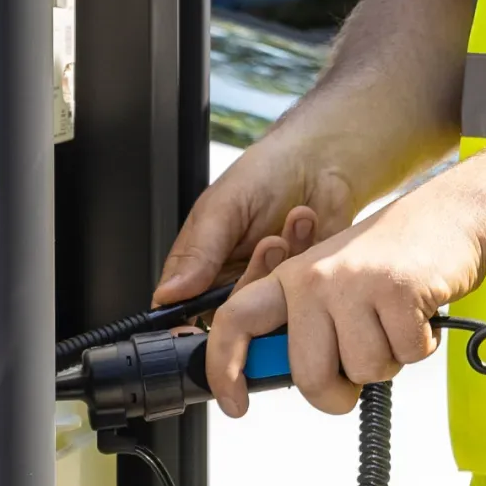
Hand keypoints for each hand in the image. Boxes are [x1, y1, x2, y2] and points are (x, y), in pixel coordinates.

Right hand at [152, 138, 364, 305]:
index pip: (181, 311)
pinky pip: (302, 292)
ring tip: (292, 219)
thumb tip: (168, 293)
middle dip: (253, 278)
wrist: (318, 158)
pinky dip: (305, 253)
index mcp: (200, 266)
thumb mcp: (222, 208)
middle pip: (230, 314)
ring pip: (267, 306)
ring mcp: (268, 284)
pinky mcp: (301, 284)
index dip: (185, 326)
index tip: (198, 326)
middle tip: (270, 242)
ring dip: (282, 261)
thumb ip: (197, 254)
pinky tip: (306, 221)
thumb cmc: (264, 175)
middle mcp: (232, 281)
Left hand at [206, 184, 485, 415]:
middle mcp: (316, 278)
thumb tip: (279, 376)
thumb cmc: (390, 257)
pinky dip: (419, 347)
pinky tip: (418, 315)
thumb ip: (303, 326)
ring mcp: (356, 283)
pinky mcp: (398, 289)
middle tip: (355, 377)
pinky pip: (405, 355)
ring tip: (393, 324)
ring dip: (388, 361)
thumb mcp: (333, 282)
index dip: (225, 368)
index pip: (235, 320)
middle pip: (310, 376)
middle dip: (337, 394)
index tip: (235, 405)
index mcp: (291, 277)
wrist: (451, 214)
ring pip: (364, 372)